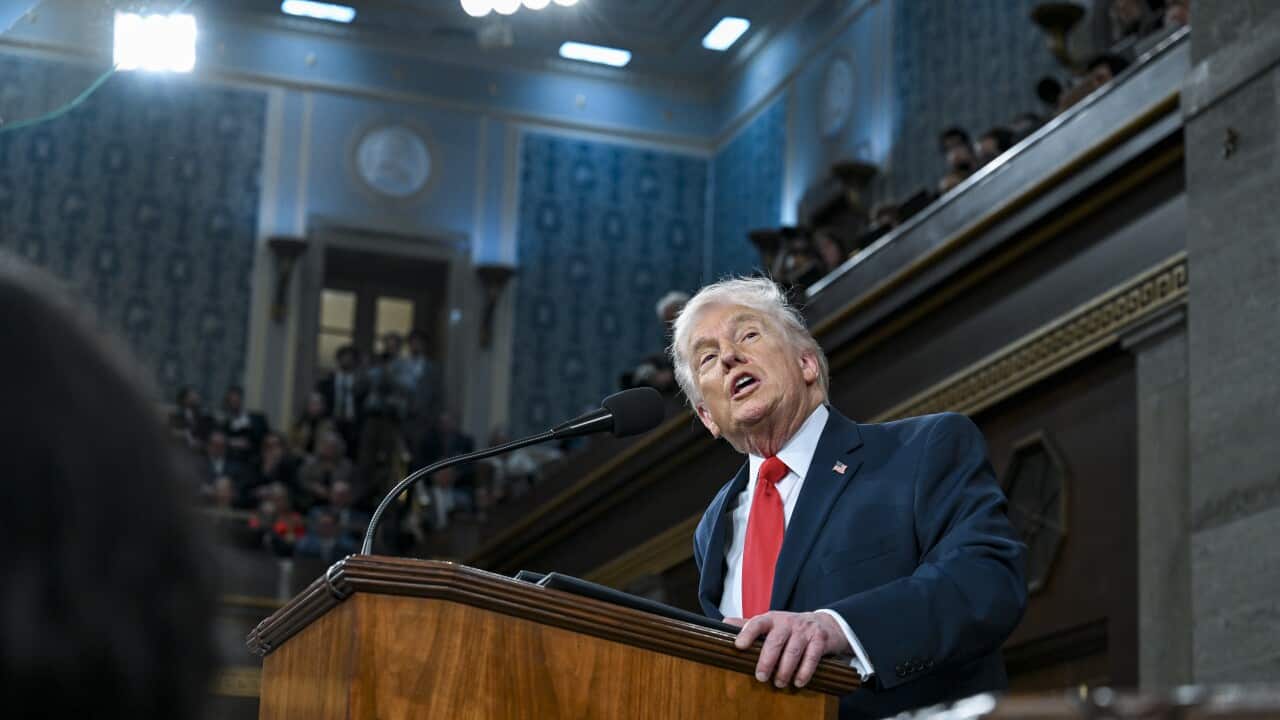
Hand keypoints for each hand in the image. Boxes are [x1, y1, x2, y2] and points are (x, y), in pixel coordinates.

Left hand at [725, 611, 851, 688]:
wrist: (825, 623)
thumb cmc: (792, 628)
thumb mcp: (772, 623)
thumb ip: (750, 625)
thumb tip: (724, 623)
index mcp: (772, 618)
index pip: (757, 623)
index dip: (747, 633)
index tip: (738, 646)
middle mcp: (788, 622)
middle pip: (775, 640)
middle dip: (767, 661)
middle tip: (760, 677)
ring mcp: (805, 630)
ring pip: (792, 650)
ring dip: (784, 669)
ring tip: (779, 683)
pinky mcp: (820, 639)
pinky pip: (811, 656)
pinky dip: (804, 671)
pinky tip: (798, 681)